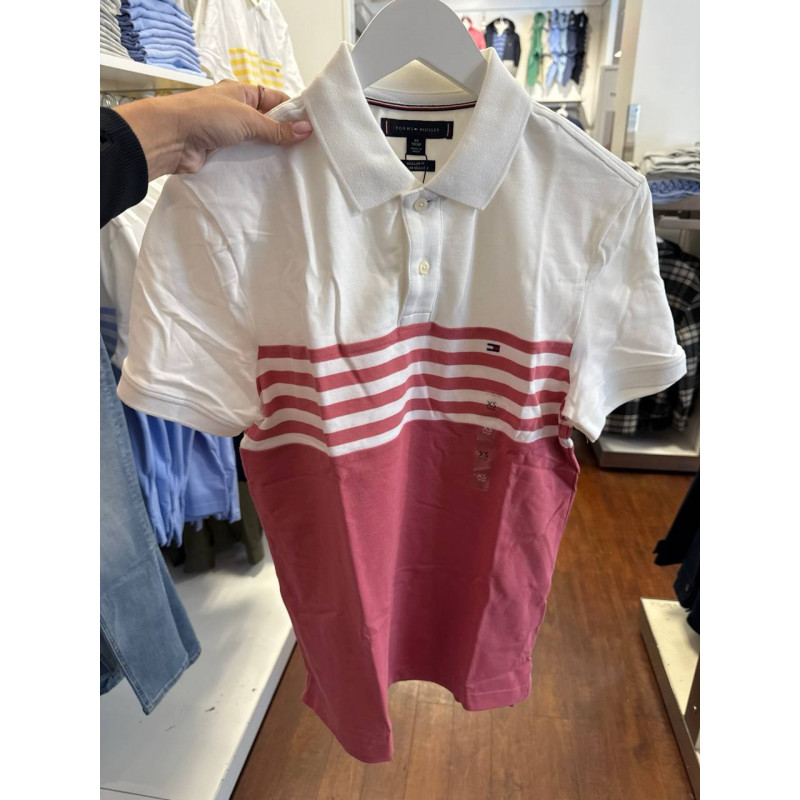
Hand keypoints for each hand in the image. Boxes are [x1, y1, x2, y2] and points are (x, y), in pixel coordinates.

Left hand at [114, 79, 312, 180]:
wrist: (169, 139)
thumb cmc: (204, 116)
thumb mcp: (247, 118)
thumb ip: (277, 128)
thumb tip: (305, 130)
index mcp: (242, 93)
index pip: (275, 100)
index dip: (293, 112)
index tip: (312, 127)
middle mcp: (236, 112)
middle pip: (268, 124)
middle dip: (285, 136)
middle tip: (309, 151)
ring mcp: (229, 134)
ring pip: (258, 144)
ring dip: (271, 153)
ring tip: (296, 166)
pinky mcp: (223, 155)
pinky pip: (246, 160)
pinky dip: (258, 166)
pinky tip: (274, 176)